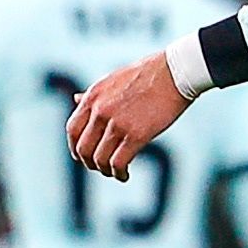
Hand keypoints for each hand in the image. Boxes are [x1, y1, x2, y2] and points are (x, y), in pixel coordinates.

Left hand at [66, 54, 188, 180]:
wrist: (175, 72)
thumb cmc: (147, 74)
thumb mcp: (112, 79)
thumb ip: (93, 94)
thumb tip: (75, 99)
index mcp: (93, 97)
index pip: (72, 130)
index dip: (75, 147)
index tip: (83, 156)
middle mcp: (100, 111)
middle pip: (83, 149)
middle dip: (90, 163)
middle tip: (100, 167)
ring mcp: (117, 124)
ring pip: (99, 159)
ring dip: (106, 170)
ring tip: (115, 172)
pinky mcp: (136, 135)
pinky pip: (118, 163)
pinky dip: (119, 174)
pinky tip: (124, 175)